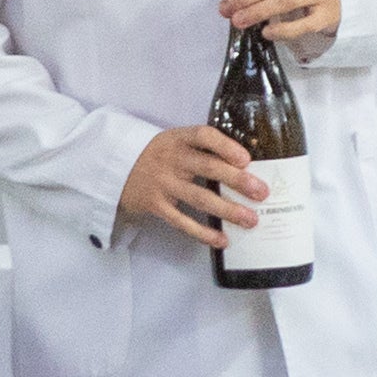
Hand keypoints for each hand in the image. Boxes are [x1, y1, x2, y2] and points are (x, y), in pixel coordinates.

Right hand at [116, 123, 272, 252]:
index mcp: (179, 138)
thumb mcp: (175, 142)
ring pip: (200, 198)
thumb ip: (202, 150)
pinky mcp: (156, 205)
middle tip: (261, 192)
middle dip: (238, 181)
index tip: (246, 159)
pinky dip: (203, 232)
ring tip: (250, 219)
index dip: (226, 146)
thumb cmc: (158, 155)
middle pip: (208, 167)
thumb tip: (246, 167)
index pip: (204, 136)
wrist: (116, 167)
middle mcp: (171, 159)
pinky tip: (222, 239)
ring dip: (228, 210)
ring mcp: (163, 184)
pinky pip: (182, 221)